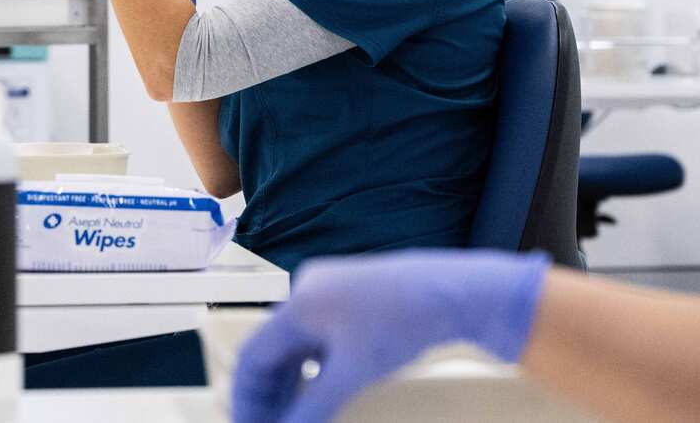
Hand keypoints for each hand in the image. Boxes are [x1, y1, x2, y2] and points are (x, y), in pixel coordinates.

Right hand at [233, 250, 548, 422]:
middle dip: (267, 393)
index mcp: (298, 302)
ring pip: (293, 343)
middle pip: (270, 349)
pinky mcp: (347, 295)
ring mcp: (327, 289)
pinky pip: (314, 335)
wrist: (452, 290)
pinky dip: (309, 367)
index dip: (247, 398)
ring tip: (290, 416)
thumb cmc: (400, 325)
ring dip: (288, 382)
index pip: (252, 355)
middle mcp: (305, 290)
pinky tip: (317, 390)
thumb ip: (313, 407)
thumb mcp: (353, 373)